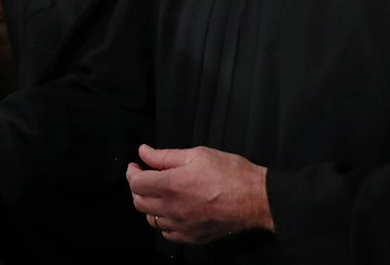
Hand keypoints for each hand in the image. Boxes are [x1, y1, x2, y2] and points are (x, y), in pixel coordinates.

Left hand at [126, 144, 271, 244]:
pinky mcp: (193, 237)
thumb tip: (144, 152)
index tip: (136, 166)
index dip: (131, 173)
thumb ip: (165, 156)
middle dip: (137, 188)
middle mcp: (173, 208)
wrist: (257, 199)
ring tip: (159, 193)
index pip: (136, 183)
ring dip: (150, 205)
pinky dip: (164, 222)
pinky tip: (172, 211)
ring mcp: (183, 226)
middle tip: (145, 177)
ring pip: (151, 219)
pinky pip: (167, 234)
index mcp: (172, 185)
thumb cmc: (231, 173)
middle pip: (138, 202)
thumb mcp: (197, 155)